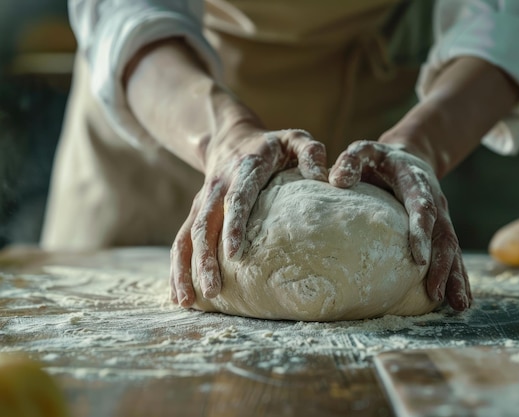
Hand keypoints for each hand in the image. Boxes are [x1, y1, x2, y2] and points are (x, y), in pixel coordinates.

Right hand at [170, 126, 327, 306]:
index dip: (233, 226)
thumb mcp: (295, 138)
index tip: (234, 255)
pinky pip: (181, 241)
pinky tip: (178, 294)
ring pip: (187, 236)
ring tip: (187, 300)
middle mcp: (216, 187)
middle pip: (205, 224)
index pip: (236, 200)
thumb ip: (310, 152)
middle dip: (205, 258)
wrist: (231, 137)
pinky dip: (177, 267)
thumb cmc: (272, 145)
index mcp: (243, 170)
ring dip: (185, 268)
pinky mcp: (195, 213)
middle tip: (214, 290)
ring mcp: (202, 201)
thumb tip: (322, 176)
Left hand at [329, 141, 470, 310]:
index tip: (418, 258)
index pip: (423, 207)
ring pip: (453, 249)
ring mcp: (441, 218)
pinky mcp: (439, 232)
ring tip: (459, 305)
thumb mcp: (364, 150)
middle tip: (435, 292)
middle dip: (442, 264)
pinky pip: (452, 256)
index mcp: (417, 182)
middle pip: (445, 235)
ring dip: (455, 277)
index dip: (422, 232)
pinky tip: (459, 301)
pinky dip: (457, 278)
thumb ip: (351, 161)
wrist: (406, 158)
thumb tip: (337, 181)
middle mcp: (435, 201)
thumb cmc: (378, 158)